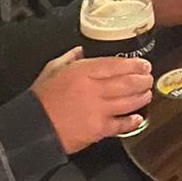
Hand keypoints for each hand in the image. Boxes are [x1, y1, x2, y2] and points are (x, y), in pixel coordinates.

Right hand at [32, 46, 152, 150]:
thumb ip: (69, 58)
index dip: (134, 64)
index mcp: (83, 72)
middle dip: (143, 80)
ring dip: (141, 97)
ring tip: (146, 94)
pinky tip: (138, 118)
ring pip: (128, 102)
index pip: (116, 65)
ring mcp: (98, 110)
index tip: (143, 64)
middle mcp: (94, 89)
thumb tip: (81, 51)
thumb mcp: (52, 69)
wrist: (33, 127)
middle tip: (149, 78)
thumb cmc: (41, 98)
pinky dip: (132, 121)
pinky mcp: (98, 130)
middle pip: (127, 82)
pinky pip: (121, 125)